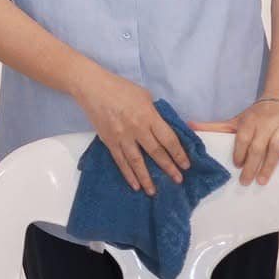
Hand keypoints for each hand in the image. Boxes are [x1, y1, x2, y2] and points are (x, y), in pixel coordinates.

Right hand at [70, 65, 188, 195]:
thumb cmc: (120, 88)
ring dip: (147, 178)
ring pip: (137, 162)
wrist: (92, 87)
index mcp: (148, 115)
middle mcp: (137, 128)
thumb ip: (154, 114)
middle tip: (178, 180)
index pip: (168, 139)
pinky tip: (134, 185)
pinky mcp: (109, 141)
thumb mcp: (144, 96)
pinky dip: (128, 174)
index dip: (178, 154)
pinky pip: (120, 161)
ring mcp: (122, 136)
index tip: (186, 165)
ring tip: (154, 191)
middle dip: (168, 168)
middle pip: (156, 152)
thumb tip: (162, 129)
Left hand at [192, 97, 278, 185]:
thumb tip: (189, 126)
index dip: (240, 152)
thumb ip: (214, 127)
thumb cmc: (256, 115)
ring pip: (277, 147)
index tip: (236, 165)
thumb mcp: (236, 120)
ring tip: (263, 180)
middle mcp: (266, 124)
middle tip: (246, 181)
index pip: (243, 138)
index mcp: (250, 121)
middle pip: (259, 146)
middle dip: (252, 165)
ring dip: (270, 164)